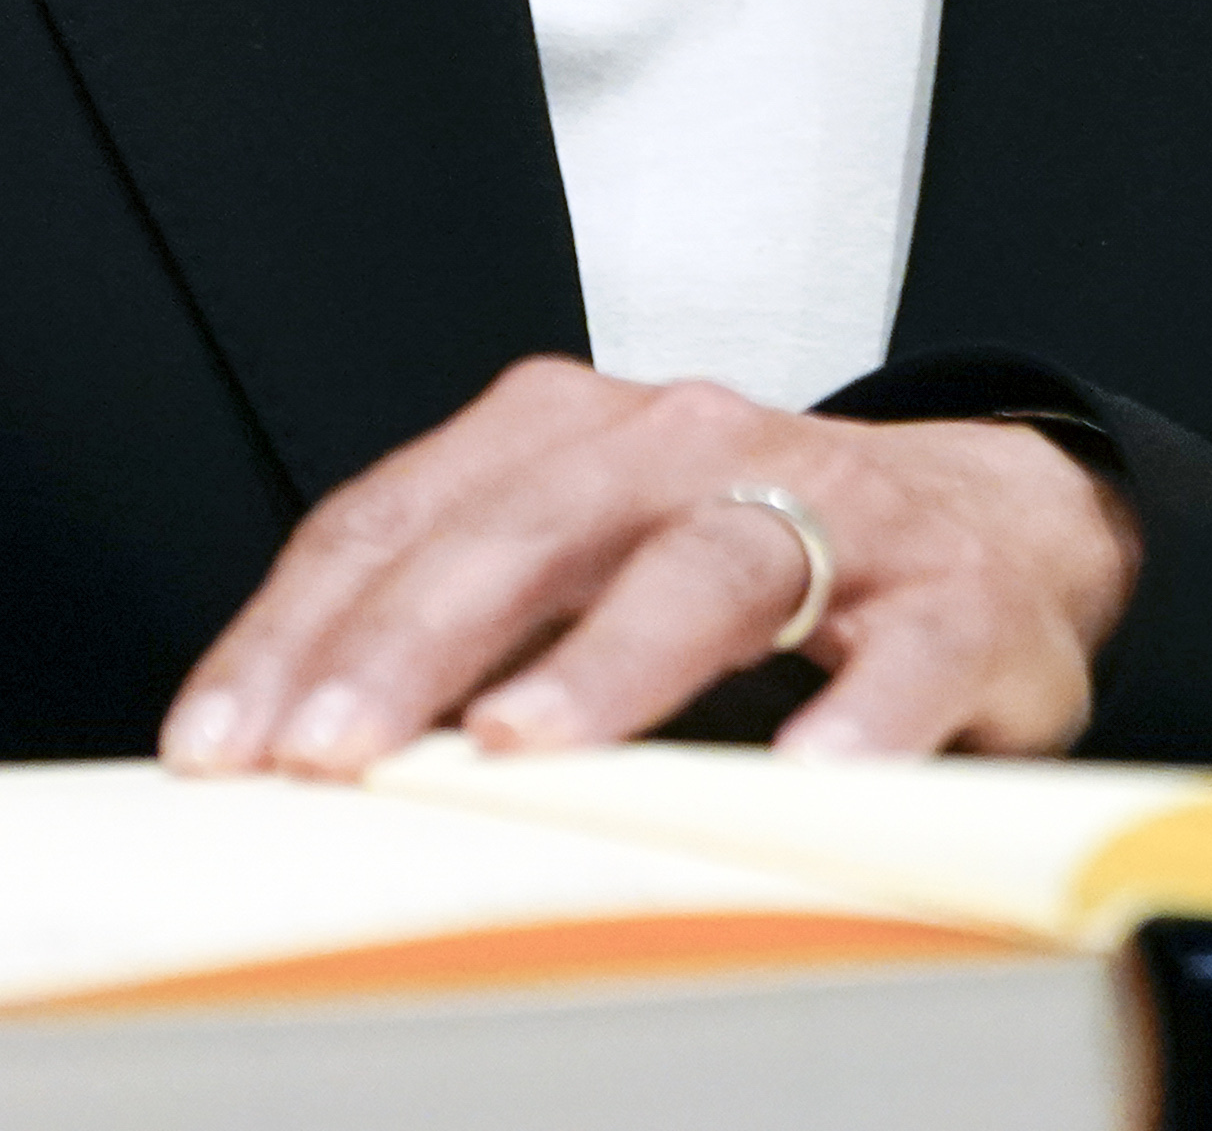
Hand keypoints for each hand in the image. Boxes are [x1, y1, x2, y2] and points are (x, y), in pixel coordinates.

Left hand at [159, 358, 1140, 778]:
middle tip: (331, 753)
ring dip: (605, 662)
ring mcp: (829, 509)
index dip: (302, 630)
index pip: (403, 518)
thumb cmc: (746, 558)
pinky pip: (903, 652)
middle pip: (531, 529)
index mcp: (571, 434)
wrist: (988, 526)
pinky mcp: (951, 596)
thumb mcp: (581, 566)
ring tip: (519, 748)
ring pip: (704, 567)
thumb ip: (455, 631)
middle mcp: (689, 444)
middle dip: (414, 642)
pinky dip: (860, 714)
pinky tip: (809, 778)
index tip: (223, 741)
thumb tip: (284, 748)